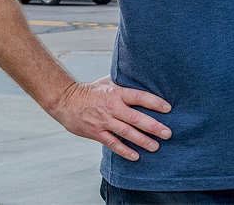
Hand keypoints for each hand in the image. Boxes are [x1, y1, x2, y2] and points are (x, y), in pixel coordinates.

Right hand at [46, 76, 172, 160]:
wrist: (65, 101)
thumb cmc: (91, 91)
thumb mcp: (108, 82)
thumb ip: (124, 83)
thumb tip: (143, 78)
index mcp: (116, 93)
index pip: (139, 97)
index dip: (154, 102)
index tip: (168, 109)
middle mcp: (112, 107)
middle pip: (135, 118)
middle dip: (153, 126)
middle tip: (167, 133)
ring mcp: (104, 121)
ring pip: (126, 132)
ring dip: (142, 140)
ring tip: (156, 146)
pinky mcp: (96, 132)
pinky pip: (112, 143)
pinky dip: (124, 150)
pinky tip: (136, 156)